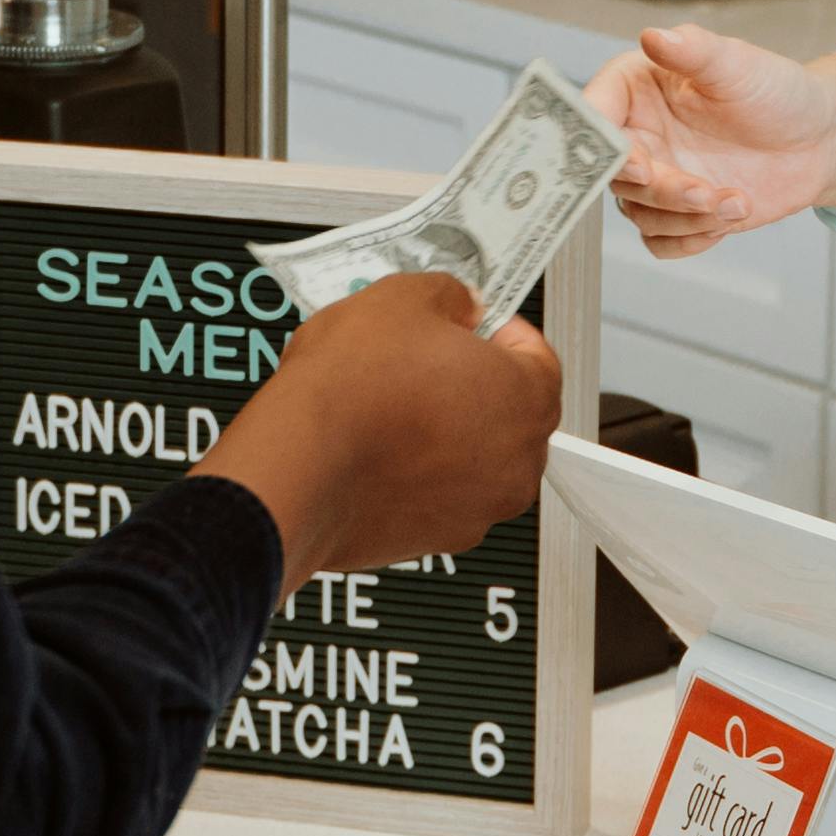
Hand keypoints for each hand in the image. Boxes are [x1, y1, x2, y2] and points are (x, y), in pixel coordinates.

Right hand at [193, 272, 561, 595]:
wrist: (297, 467)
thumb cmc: (349, 394)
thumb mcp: (402, 299)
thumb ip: (450, 295)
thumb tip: (456, 304)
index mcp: (528, 398)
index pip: (538, 355)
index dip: (498, 330)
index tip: (470, 324)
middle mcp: (517, 463)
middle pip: (510, 410)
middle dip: (472, 383)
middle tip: (423, 360)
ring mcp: (479, 509)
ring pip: (475, 457)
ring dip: (446, 431)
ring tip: (391, 404)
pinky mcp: (435, 539)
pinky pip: (440, 494)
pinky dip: (418, 473)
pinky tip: (378, 446)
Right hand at [582, 30, 835, 250]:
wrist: (819, 137)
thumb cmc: (776, 91)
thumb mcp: (737, 63)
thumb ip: (693, 51)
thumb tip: (654, 36)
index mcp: (635, 89)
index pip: (594, 115)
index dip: (604, 145)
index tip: (636, 163)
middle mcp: (638, 134)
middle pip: (615, 175)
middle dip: (660, 189)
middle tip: (701, 189)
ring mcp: (657, 176)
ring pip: (639, 213)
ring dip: (684, 217)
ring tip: (736, 201)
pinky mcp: (679, 212)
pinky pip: (660, 241)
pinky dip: (688, 240)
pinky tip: (726, 218)